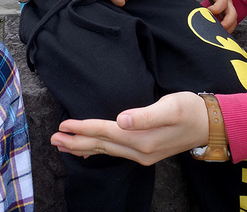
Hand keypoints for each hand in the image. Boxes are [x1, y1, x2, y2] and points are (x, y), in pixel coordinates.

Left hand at [50, 92, 208, 165]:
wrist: (208, 124)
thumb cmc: (188, 109)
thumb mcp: (170, 106)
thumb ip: (145, 114)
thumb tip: (122, 119)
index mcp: (142, 138)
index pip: (105, 131)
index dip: (83, 127)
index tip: (63, 125)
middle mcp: (138, 150)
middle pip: (100, 145)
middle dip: (75, 141)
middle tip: (52, 139)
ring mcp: (141, 154)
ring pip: (104, 150)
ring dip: (82, 147)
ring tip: (62, 146)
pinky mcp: (143, 152)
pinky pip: (113, 152)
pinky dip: (97, 150)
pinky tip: (87, 150)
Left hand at [182, 0, 236, 32]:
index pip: (222, 2)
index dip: (216, 9)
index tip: (206, 12)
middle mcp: (227, 1)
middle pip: (233, 14)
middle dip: (227, 23)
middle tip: (217, 29)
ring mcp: (228, 7)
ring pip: (234, 20)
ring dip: (228, 28)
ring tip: (218, 36)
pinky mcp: (227, 11)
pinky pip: (231, 21)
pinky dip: (227, 28)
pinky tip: (218, 34)